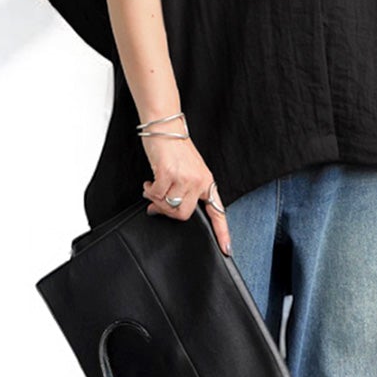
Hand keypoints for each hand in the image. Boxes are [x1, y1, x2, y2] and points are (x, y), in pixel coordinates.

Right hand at [143, 140, 232, 255]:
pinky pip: (156, 194)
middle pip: (183, 214)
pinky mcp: (169, 173)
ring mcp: (185, 177)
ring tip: (154, 184)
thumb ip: (179, 192)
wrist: (166, 127)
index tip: (227, 250)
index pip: (217, 211)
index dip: (222, 232)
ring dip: (155, 197)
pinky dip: (149, 189)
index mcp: (207, 182)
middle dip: (167, 211)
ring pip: (168, 205)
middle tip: (157, 200)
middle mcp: (199, 181)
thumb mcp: (186, 171)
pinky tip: (150, 180)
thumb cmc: (174, 148)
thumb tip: (158, 210)